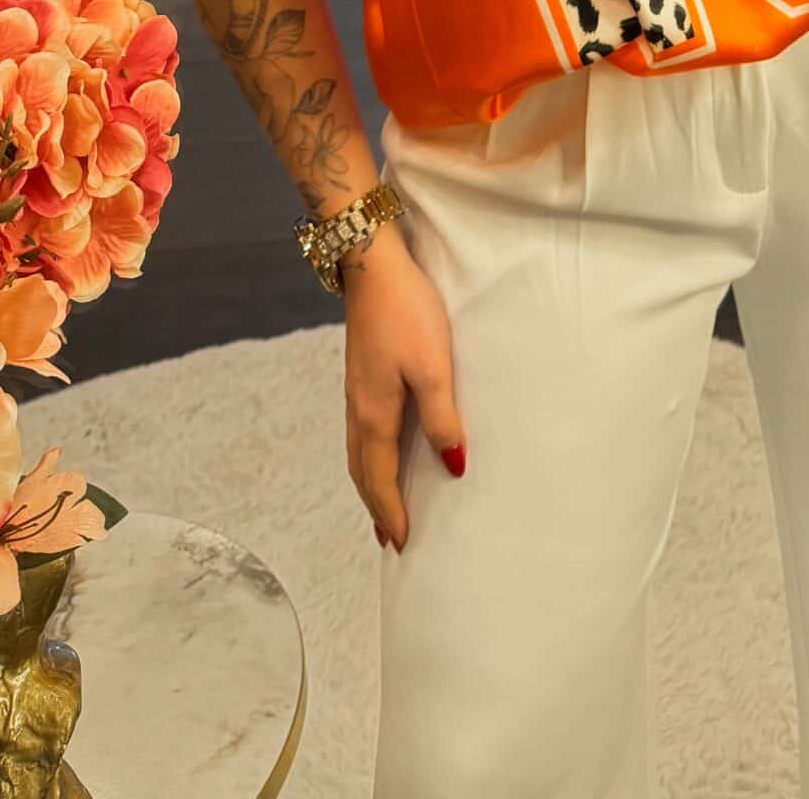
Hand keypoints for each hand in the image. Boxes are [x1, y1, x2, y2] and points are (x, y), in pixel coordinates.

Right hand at [342, 224, 464, 552]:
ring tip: (384, 504)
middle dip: (375, 507)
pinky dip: (369, 456)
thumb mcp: (434, 366)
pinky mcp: (361, 374)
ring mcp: (356, 391)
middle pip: (362, 472)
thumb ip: (443, 417)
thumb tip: (451, 466)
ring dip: (370, 483)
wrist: (372, 265)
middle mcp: (358, 410)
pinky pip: (361, 432)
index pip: (379, 479)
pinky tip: (383, 448)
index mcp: (374, 415)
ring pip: (358, 453)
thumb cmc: (407, 313)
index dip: (391, 512)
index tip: (401, 544)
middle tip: (390, 538)